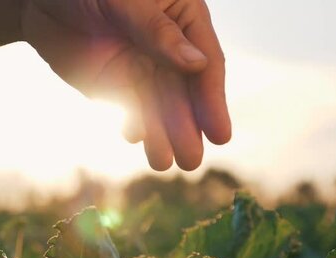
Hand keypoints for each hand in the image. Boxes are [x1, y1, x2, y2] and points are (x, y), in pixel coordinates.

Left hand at [21, 0, 229, 170]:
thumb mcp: (125, 0)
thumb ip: (157, 30)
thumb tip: (198, 63)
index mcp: (183, 19)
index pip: (206, 64)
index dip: (212, 100)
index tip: (219, 135)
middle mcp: (168, 49)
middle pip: (184, 94)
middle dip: (188, 129)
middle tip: (191, 162)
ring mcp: (142, 69)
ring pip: (158, 109)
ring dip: (162, 137)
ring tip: (162, 163)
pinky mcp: (115, 87)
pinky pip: (130, 112)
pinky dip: (134, 126)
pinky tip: (134, 138)